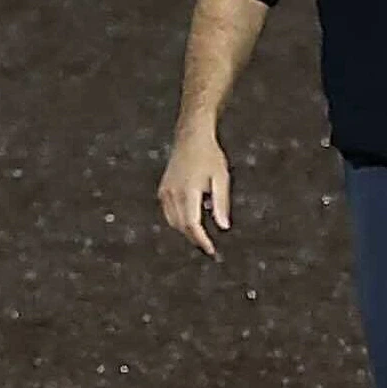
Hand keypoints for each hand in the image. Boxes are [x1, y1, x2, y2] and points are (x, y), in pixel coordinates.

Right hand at [159, 133, 233, 257]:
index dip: (201, 240)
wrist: (191, 137)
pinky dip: (179, 221)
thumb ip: (221, 203)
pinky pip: (169, 213)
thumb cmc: (209, 155)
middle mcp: (173, 193)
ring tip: (201, 234)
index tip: (211, 250)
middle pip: (182, 226)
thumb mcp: (221, 178)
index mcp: (188, 191)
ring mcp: (165, 192)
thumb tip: (223, 226)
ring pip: (174, 222)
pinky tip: (191, 218)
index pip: (192, 224)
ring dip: (187, 231)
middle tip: (209, 246)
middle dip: (195, 238)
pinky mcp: (162, 190)